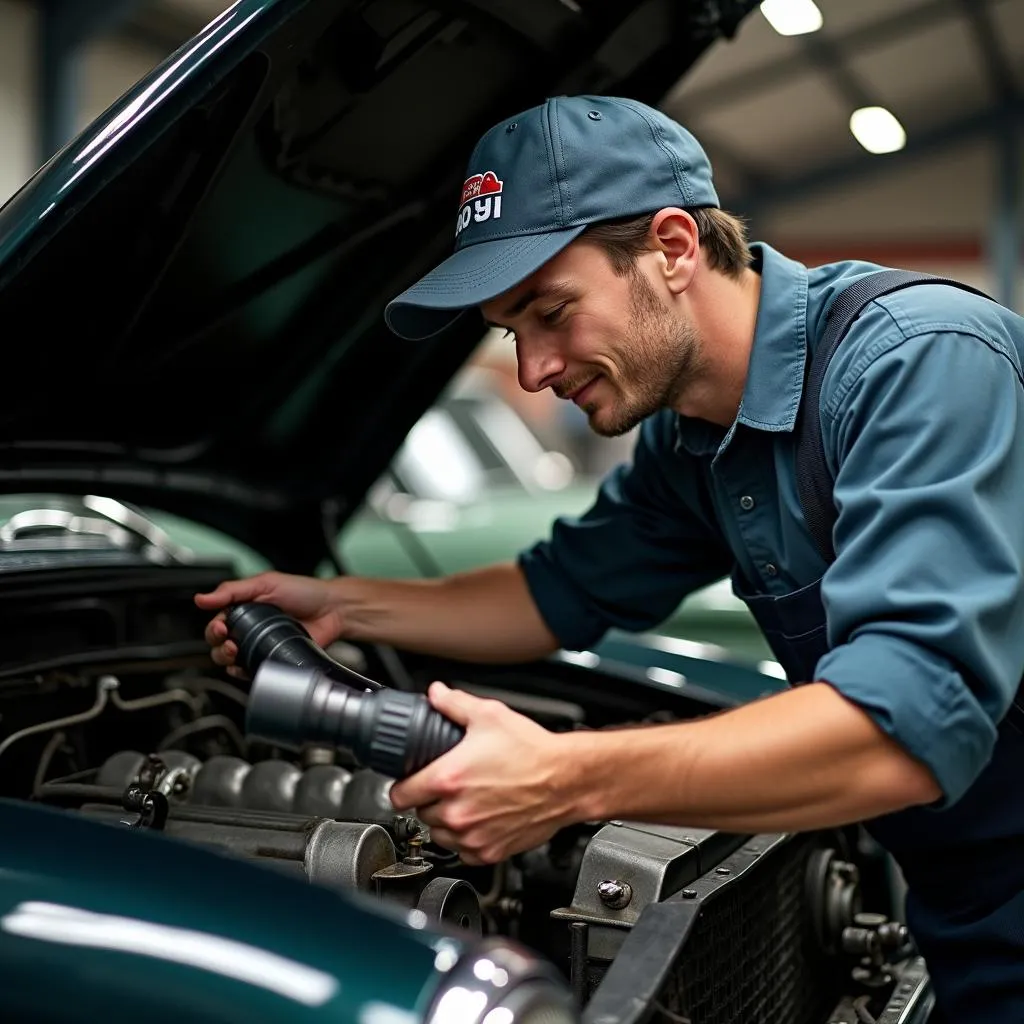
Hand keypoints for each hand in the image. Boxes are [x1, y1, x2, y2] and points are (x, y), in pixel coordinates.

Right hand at [194, 572, 343, 677]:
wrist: (333, 610)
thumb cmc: (304, 592)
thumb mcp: (266, 583)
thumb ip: (233, 590)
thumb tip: (201, 599)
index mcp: (244, 609)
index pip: (217, 623)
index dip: (213, 628)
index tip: (220, 628)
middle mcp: (249, 629)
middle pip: (219, 645)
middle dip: (218, 646)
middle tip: (229, 642)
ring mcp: (260, 646)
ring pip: (231, 661)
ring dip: (226, 660)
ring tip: (236, 653)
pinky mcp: (273, 660)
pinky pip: (251, 671)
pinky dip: (243, 672)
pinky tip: (244, 667)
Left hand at [389, 682, 578, 864]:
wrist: (566, 780)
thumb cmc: (532, 752)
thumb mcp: (489, 715)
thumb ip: (454, 703)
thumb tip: (436, 694)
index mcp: (448, 778)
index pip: (399, 794)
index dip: (402, 786)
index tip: (409, 783)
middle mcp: (456, 812)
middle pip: (420, 813)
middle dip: (430, 799)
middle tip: (448, 786)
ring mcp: (472, 836)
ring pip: (439, 834)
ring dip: (445, 821)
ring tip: (465, 802)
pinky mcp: (488, 852)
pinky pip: (462, 852)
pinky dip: (466, 839)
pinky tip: (479, 819)